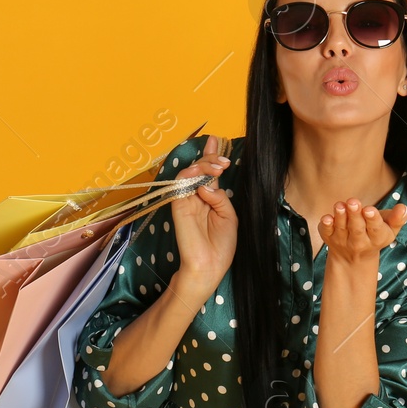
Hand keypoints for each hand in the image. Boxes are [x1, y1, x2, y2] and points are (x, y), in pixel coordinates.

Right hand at [168, 135, 237, 291]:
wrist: (209, 267)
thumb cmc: (221, 246)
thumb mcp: (229, 216)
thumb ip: (219, 197)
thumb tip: (207, 183)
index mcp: (209, 199)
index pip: (208, 173)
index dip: (211, 156)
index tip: (216, 140)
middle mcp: (196, 197)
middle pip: (199, 170)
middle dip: (211, 160)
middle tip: (223, 161)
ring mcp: (186, 200)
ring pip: (189, 173)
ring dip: (203, 165)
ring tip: (218, 167)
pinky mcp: (178, 206)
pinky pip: (180, 184)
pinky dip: (190, 175)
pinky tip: (203, 177)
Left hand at [320, 196, 406, 269]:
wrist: (355, 258)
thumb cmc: (375, 234)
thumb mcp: (389, 228)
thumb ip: (397, 218)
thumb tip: (403, 208)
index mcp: (377, 237)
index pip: (375, 228)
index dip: (372, 219)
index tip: (369, 210)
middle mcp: (360, 242)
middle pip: (357, 228)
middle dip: (355, 215)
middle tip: (353, 202)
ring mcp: (343, 241)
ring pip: (341, 228)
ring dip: (340, 217)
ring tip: (340, 205)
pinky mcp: (329, 238)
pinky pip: (326, 232)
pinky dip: (325, 226)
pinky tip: (326, 218)